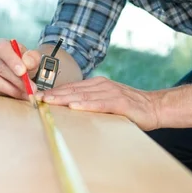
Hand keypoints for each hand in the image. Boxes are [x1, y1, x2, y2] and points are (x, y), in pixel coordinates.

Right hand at [0, 38, 40, 98]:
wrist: (16, 73)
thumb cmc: (23, 63)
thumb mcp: (32, 59)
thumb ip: (32, 59)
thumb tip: (28, 63)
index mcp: (0, 45)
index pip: (2, 49)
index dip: (12, 60)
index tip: (22, 72)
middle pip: (0, 68)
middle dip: (17, 81)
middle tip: (31, 89)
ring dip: (12, 90)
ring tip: (25, 94)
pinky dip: (3, 94)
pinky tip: (15, 94)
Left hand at [37, 76, 160, 130]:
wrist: (154, 107)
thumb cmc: (129, 108)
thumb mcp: (106, 102)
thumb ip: (91, 102)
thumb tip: (69, 108)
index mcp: (97, 84)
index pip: (71, 88)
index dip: (54, 91)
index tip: (38, 96)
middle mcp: (102, 85)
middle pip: (73, 90)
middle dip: (54, 94)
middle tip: (37, 98)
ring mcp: (111, 92)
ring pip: (84, 95)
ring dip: (65, 98)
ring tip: (49, 102)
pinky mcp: (120, 103)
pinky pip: (100, 104)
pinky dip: (87, 105)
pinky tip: (74, 107)